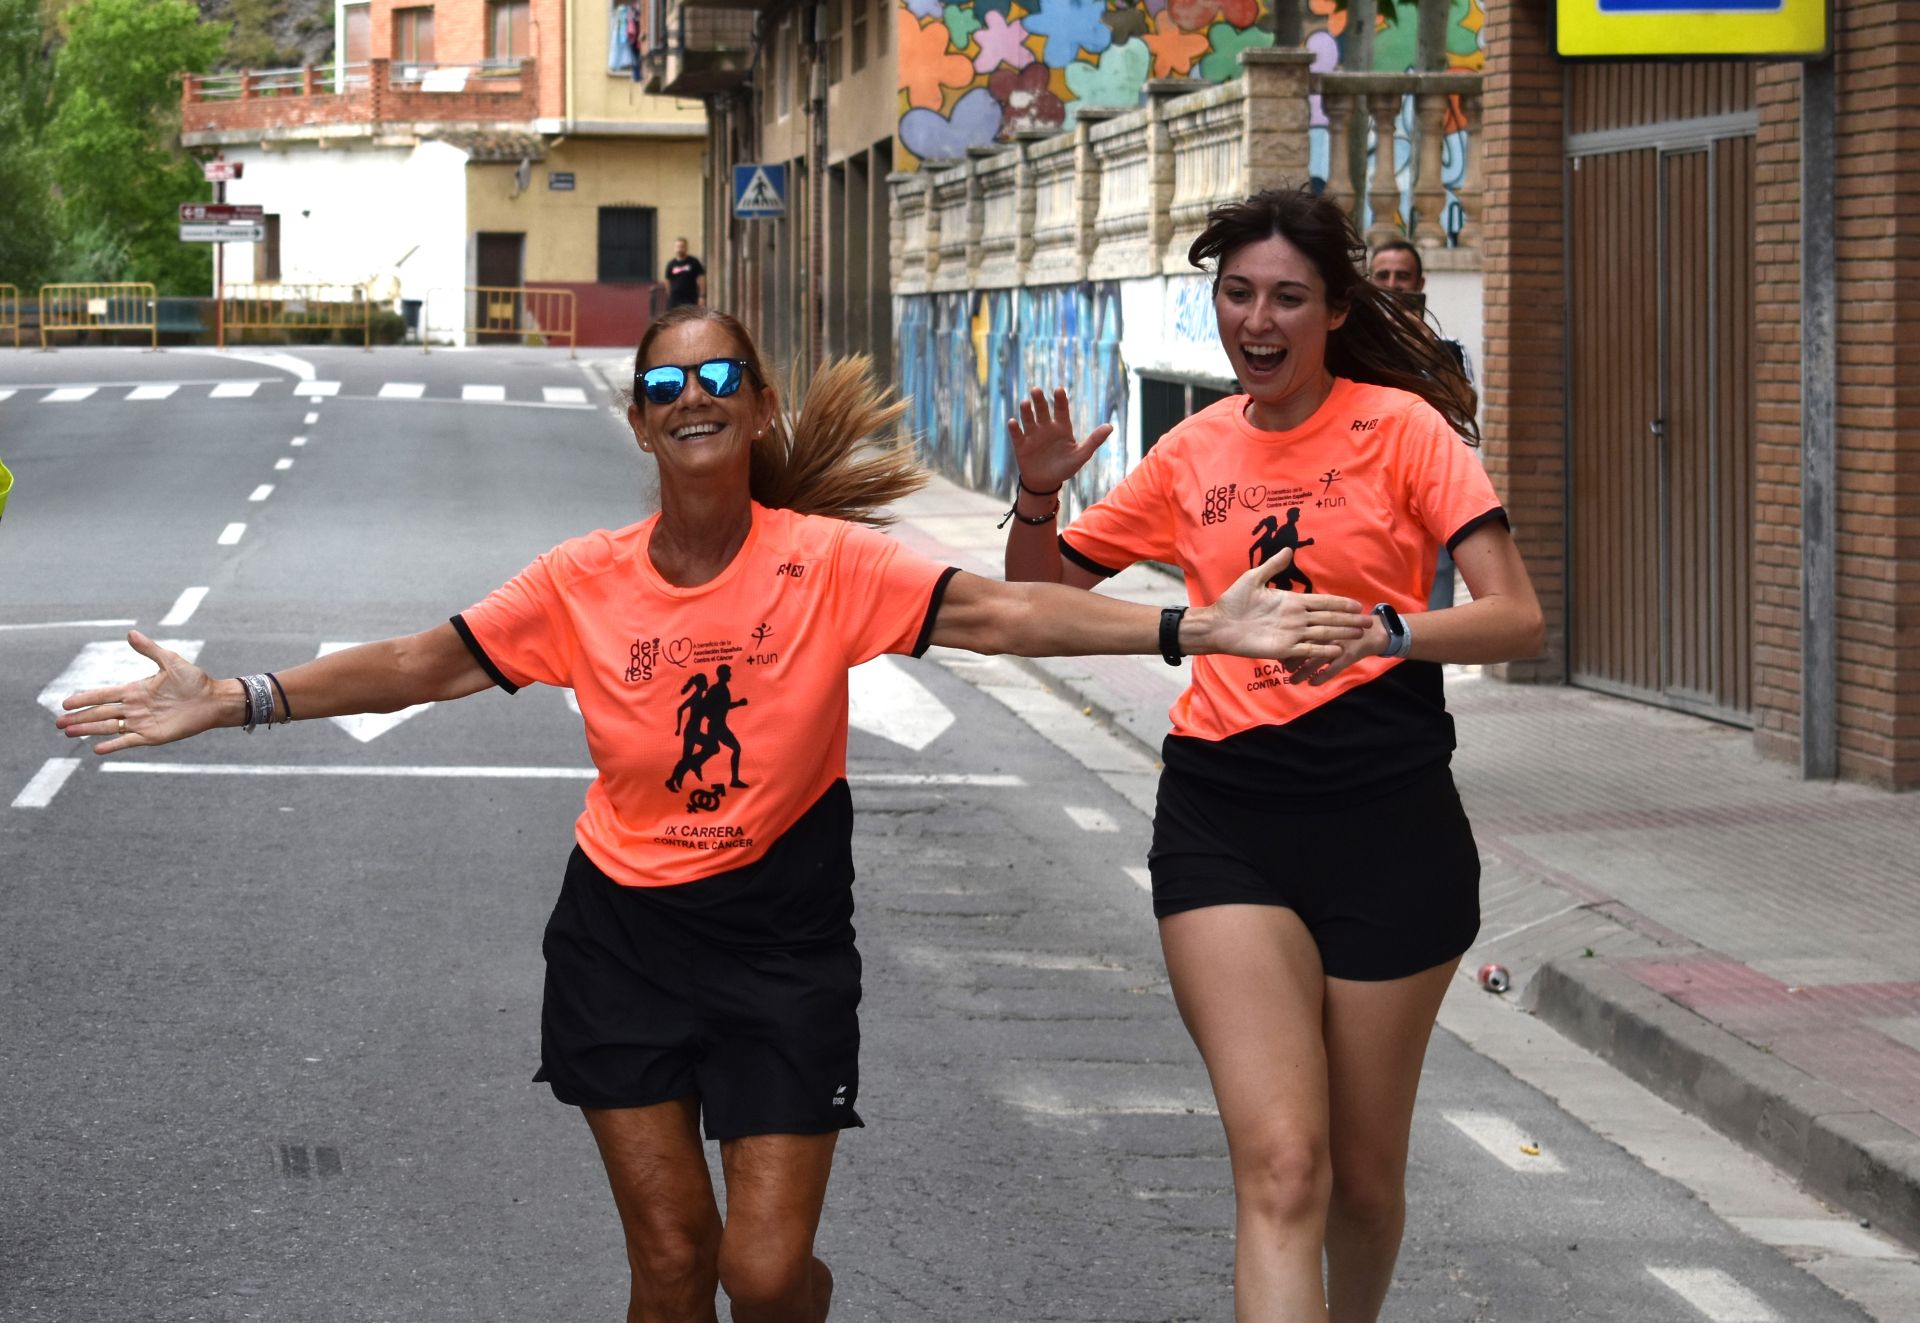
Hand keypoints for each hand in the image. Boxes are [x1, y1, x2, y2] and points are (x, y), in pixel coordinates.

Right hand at [54, 630, 229, 754]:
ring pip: (108, 727)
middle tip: (58, 722)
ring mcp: (141, 722)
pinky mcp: (152, 736)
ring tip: (68, 733)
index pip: (103, 695)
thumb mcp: (170, 661)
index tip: (65, 702)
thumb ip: (149, 649)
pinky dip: (113, 745)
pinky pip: (128, 741)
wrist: (213, 700)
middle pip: (100, 713)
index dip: (84, 698)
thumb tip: (130, 632)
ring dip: (89, 730)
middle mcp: (134, 707)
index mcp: (134, 690)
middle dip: (79, 717)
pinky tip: (97, 748)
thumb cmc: (194, 680)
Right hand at [1006, 388, 1112, 493]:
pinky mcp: (1021, 445)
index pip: (1061, 410)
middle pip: (1042, 410)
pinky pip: (1017, 435)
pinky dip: (1014, 429)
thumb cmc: (1065, 468)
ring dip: (1026, 411)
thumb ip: (1094, 440)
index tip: (1058, 390)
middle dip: (1039, 400)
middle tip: (1036, 390)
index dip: (1060, 400)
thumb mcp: (1081, 455)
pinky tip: (1013, 422)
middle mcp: (1046, 427)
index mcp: (1062, 427)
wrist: (1046, 483)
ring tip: (1025, 404)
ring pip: (1028, 419)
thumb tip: (1110, 426)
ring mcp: (1033, 435)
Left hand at [1191, 551, 1365, 666]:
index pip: (1321, 603)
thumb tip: (1288, 549)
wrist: (1218, 624)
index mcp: (1291, 602)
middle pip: (1327, 620)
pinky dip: (1321, 650)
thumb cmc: (1233, 602)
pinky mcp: (1282, 649)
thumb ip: (1273, 566)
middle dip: (1347, 621)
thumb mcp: (1254, 579)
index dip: (1339, 604)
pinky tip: (1336, 649)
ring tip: (1358, 637)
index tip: (1356, 604)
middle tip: (1368, 623)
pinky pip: (1306, 650)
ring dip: (1340, 635)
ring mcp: (1290, 635)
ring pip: (1321, 634)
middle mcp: (1295, 619)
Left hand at [1289, 613, 1389, 686]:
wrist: (1372, 631)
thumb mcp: (1329, 620)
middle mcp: (1327, 634)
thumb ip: (1312, 626)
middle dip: (1291, 660)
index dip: (1286, 646)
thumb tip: (1288, 638)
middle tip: (1284, 668)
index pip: (1297, 635)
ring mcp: (1337, 646)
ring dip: (1301, 673)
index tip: (1278, 653)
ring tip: (1292, 680)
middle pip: (1302, 649)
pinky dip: (1320, 678)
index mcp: (1320, 623)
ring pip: (1314, 662)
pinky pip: (1331, 670)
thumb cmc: (1346, 625)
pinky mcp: (1347, 657)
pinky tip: (1312, 683)